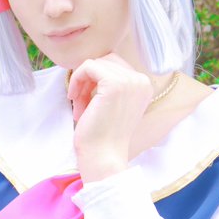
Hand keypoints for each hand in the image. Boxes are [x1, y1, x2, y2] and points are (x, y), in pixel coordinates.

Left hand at [66, 54, 154, 182]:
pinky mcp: (114, 84)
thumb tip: (93, 63)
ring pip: (96, 63)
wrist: (104, 157)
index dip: (95, 80)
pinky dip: (76, 80)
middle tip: (80, 102)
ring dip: (82, 83)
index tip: (87, 101)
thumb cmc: (103, 136)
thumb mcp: (113, 104)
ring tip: (78, 106)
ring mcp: (129, 81)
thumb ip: (111, 84)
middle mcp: (141, 81)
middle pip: (106, 60)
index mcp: (144, 85)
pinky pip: (88, 66)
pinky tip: (74, 99)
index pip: (115, 65)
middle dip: (89, 79)